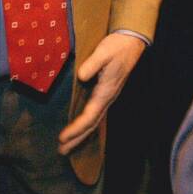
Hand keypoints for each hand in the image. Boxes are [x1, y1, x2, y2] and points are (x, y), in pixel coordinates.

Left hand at [58, 33, 145, 154]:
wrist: (131, 42)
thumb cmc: (117, 47)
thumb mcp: (104, 52)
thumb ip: (92, 64)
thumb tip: (81, 76)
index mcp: (106, 92)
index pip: (89, 116)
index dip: (76, 128)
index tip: (62, 138)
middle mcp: (107, 98)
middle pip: (92, 124)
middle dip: (77, 138)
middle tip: (61, 151)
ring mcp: (107, 97)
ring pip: (93, 121)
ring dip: (80, 134)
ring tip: (66, 146)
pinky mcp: (105, 93)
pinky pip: (94, 114)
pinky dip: (85, 125)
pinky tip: (79, 128)